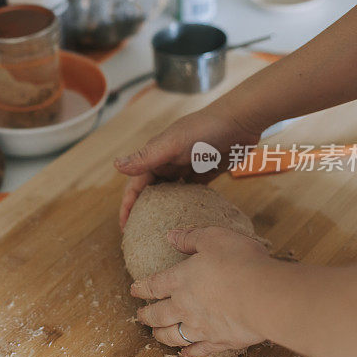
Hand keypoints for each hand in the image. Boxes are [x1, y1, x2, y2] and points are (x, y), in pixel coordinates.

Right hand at [114, 104, 260, 228]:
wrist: (241, 121)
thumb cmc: (204, 130)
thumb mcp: (172, 144)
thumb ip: (146, 157)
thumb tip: (116, 166)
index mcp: (155, 156)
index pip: (136, 186)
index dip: (128, 206)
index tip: (124, 227)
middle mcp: (167, 163)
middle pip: (150, 192)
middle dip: (142, 211)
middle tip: (140, 235)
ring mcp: (185, 168)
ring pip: (169, 194)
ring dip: (163, 210)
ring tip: (160, 231)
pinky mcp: (203, 173)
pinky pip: (189, 193)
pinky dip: (184, 204)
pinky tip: (186, 218)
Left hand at [131, 226, 269, 356]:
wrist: (263, 296)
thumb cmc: (239, 262)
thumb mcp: (213, 238)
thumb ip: (191, 238)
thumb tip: (171, 236)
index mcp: (180, 280)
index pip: (153, 285)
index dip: (142, 288)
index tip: (134, 291)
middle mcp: (185, 306)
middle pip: (158, 315)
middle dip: (146, 316)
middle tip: (140, 316)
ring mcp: (201, 327)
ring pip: (173, 336)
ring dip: (162, 336)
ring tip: (156, 335)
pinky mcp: (220, 342)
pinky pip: (200, 350)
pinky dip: (190, 352)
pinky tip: (186, 353)